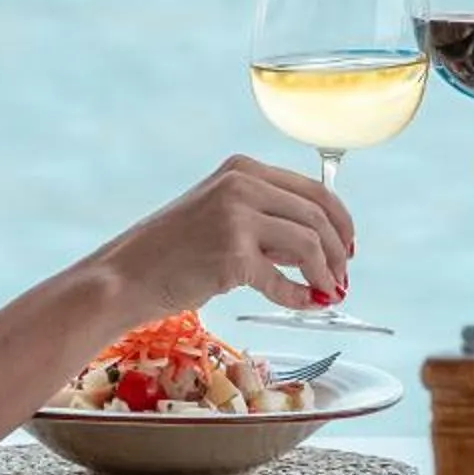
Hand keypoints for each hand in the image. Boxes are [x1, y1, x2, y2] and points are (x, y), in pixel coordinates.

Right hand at [91, 156, 355, 317]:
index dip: (340, 220)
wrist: (125, 275)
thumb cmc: (172, 251)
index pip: (313, 189)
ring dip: (326, 274)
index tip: (348, 246)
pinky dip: (299, 296)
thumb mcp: (222, 216)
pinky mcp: (232, 256)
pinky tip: (303, 305)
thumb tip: (321, 246)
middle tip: (342, 277)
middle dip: (339, 250)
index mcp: (242, 169)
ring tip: (328, 293)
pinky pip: (283, 280)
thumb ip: (268, 222)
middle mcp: (242, 185)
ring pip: (309, 244)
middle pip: (318, 215)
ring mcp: (236, 218)